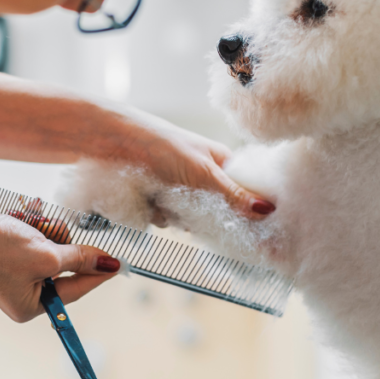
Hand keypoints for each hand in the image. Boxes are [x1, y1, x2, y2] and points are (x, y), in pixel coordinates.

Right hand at [0, 196, 120, 322]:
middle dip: (58, 241)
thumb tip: (109, 264)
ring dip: (42, 228)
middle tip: (48, 232)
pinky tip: (20, 212)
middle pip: (63, 262)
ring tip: (28, 222)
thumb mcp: (47, 256)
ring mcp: (12, 267)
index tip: (119, 261)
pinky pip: (31, 231)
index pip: (77, 288)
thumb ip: (80, 259)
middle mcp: (21, 289)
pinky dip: (28, 221)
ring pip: (48, 242)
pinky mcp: (5, 246)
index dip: (99, 272)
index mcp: (31, 305)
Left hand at [112, 112, 275, 220]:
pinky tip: (151, 205)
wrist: (111, 142)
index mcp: (222, 162)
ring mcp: (181, 188)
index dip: (254, 213)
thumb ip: (233, 195)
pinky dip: (160, 216)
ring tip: (165, 201)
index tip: (260, 236)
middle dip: (209, 219)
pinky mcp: (159, 199)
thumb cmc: (160, 145)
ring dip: (179, 218)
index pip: (249, 193)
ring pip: (192, 220)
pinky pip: (168, 220)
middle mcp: (204, 176)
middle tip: (197, 214)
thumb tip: (268, 210)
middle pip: (221, 212)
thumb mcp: (202, 172)